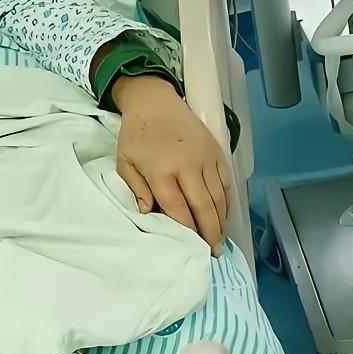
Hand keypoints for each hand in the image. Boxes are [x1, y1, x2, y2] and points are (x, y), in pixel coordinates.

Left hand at [110, 74, 230, 255]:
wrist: (155, 102)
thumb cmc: (136, 134)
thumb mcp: (124, 162)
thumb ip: (136, 189)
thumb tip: (148, 214)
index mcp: (161, 172)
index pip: (178, 210)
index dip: (187, 231)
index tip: (191, 248)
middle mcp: (187, 168)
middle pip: (204, 208)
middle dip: (210, 233)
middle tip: (213, 251)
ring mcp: (205, 160)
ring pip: (219, 198)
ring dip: (221, 220)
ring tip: (220, 238)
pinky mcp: (217, 153)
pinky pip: (226, 183)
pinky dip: (227, 201)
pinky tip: (224, 214)